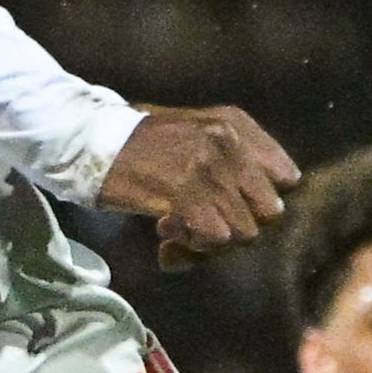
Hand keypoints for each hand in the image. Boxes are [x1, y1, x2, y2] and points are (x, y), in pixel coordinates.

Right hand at [96, 105, 297, 268]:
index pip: (286, 179)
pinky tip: (162, 234)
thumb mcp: (193, 135)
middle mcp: (230, 142)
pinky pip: (213, 239)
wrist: (85, 139)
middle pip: (270, 212)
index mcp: (236, 125)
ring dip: (209, 244)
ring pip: (243, 233)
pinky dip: (190, 248)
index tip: (226, 208)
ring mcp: (209, 167)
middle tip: (200, 229)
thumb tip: (254, 216)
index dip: (257, 202)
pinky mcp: (184, 191)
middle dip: (236, 229)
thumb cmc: (134, 144)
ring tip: (174, 231)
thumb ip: (231, 163)